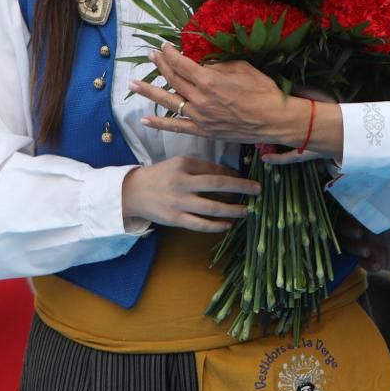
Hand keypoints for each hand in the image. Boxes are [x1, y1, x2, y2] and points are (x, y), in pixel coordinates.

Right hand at [120, 155, 258, 232]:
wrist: (132, 192)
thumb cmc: (161, 176)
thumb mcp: (179, 164)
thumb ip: (201, 167)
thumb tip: (230, 173)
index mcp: (183, 164)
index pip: (213, 169)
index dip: (233, 174)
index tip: (247, 178)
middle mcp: (181, 182)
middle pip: (217, 184)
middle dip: (240, 187)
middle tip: (258, 189)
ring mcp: (178, 202)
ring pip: (211, 208)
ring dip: (232, 210)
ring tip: (247, 210)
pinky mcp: (174, 219)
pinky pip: (199, 224)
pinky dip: (216, 226)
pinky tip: (228, 225)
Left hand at [132, 45, 343, 156]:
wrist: (275, 120)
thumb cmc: (263, 91)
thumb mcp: (243, 68)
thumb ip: (219, 64)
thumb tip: (203, 62)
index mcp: (210, 80)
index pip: (182, 64)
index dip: (170, 53)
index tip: (164, 46)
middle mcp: (200, 99)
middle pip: (173, 79)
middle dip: (160, 65)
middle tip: (150, 56)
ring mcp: (200, 117)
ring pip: (168, 102)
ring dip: (149, 91)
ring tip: (132, 84)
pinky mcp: (203, 131)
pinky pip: (177, 127)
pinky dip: (160, 123)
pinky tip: (145, 119)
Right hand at [338, 211, 389, 272]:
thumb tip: (388, 219)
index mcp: (377, 212)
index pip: (354, 209)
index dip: (347, 211)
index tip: (354, 216)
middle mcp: (370, 227)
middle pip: (345, 228)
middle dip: (346, 231)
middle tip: (358, 234)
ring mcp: (372, 244)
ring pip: (350, 246)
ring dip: (353, 249)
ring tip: (367, 251)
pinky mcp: (378, 260)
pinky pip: (364, 263)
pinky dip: (366, 264)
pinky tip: (377, 265)